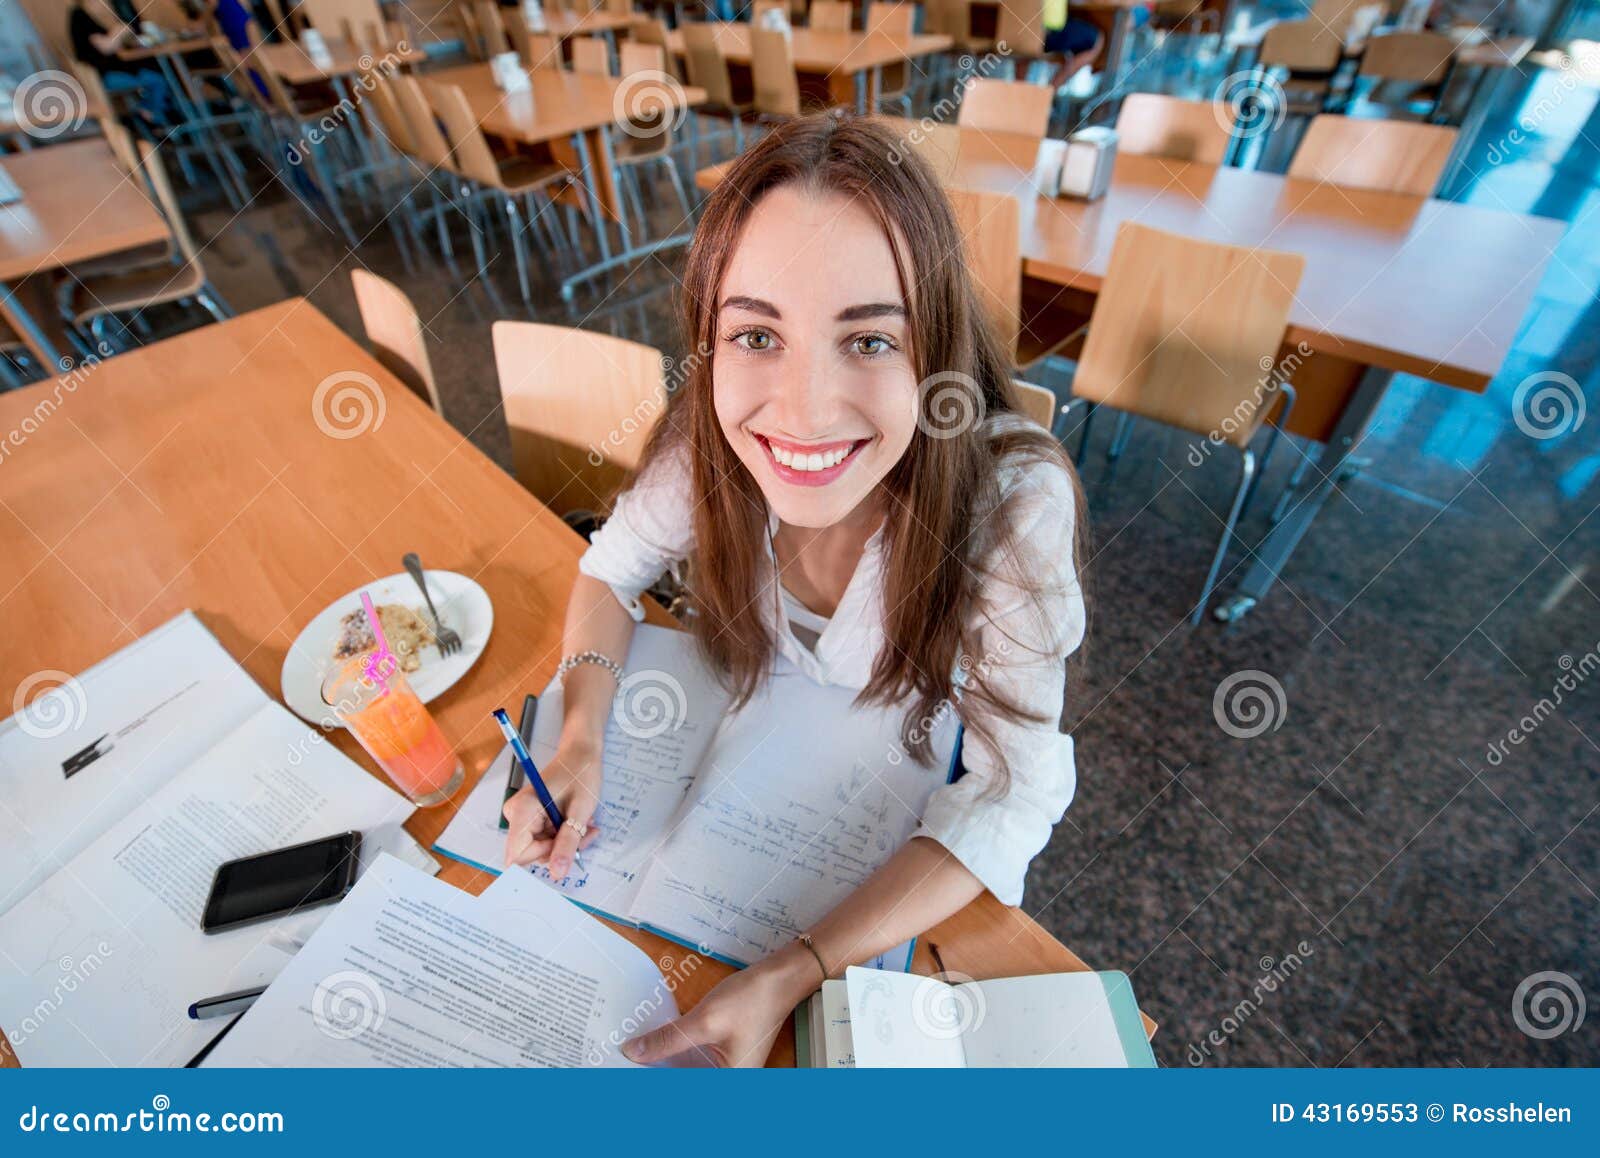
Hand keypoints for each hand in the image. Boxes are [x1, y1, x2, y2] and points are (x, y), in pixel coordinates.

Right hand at [502, 738, 600, 879]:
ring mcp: (523, 818)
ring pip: (544, 848)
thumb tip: (557, 873)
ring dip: (568, 840)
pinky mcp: (531, 819)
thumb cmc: (580, 773)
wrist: (580, 754)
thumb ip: (568, 843)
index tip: (568, 846)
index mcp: (522, 810)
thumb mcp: (580, 811)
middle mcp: (516, 815)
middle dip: (563, 847)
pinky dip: (566, 834)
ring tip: (584, 822)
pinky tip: (577, 820)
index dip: (544, 857)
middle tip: (586, 830)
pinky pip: (547, 839)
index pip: (517, 855)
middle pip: (533, 853)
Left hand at [620, 944, 818, 1067]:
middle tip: (624, 1061)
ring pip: (685, 1074)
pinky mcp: (723, 1057)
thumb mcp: (704, 1021)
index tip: (624, 1073)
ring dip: (662, 1064)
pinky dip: (674, 1054)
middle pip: (681, 1084)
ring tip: (634, 1054)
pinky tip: (654, 1045)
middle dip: (655, 1073)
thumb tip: (634, 1052)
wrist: (780, 977)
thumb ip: (668, 1040)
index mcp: (729, 1083)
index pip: (681, 1092)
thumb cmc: (753, 999)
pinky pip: (692, 1063)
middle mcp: (729, 1082)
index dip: (653, 1082)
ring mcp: (727, 1070)